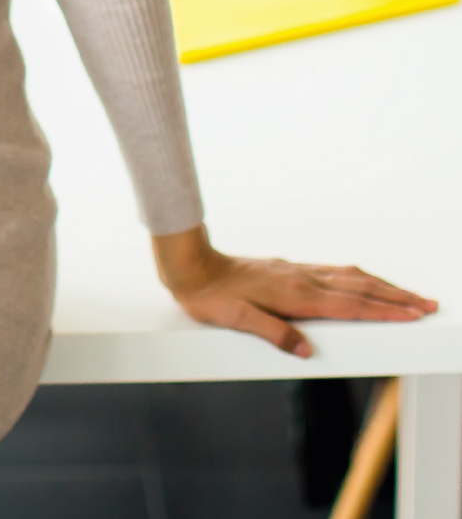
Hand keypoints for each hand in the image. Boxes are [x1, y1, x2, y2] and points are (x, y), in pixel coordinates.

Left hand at [154, 225, 436, 357]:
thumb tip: (306, 351)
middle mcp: (301, 279)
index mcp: (295, 295)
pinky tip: (360, 281)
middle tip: (428, 304)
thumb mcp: (238, 320)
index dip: (384, 310)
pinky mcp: (288, 269)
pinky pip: (333, 272)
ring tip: (406, 295)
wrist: (191, 266)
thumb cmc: (211, 297)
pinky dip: (357, 278)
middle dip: (395, 296)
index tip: (414, 314)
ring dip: (380, 285)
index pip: (351, 305)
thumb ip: (273, 333)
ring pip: (349, 276)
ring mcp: (296, 271)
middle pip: (359, 286)